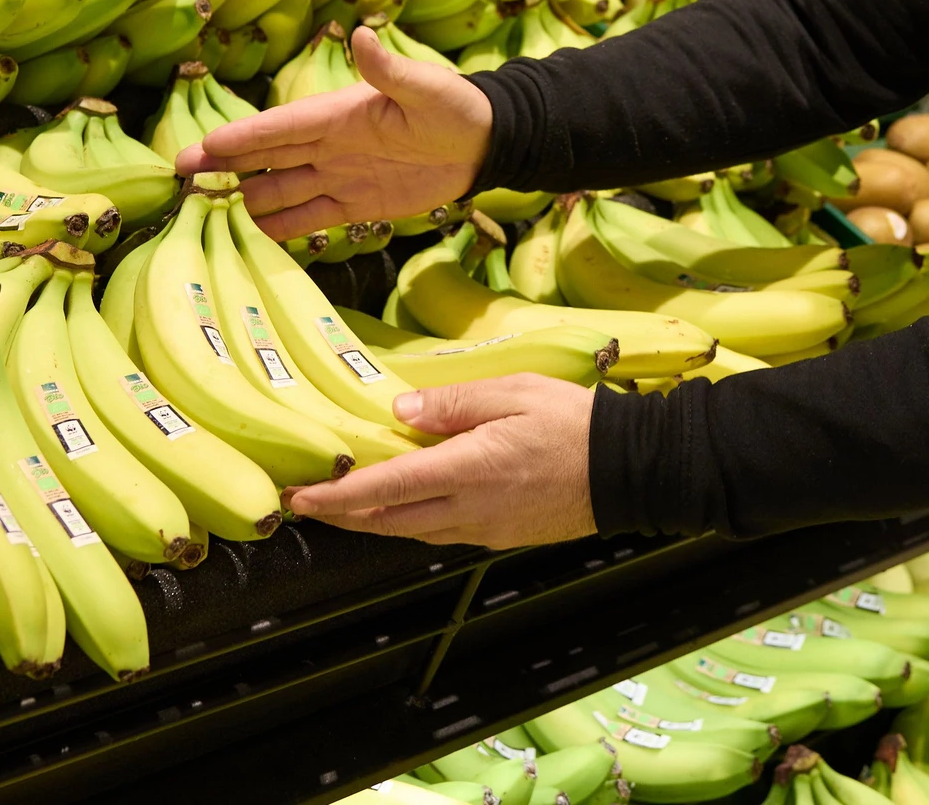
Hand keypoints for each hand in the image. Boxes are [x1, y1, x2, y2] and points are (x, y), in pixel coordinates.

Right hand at [177, 27, 493, 239]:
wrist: (486, 144)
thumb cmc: (456, 107)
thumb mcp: (425, 87)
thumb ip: (388, 69)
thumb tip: (363, 35)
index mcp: (335, 115)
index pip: (275, 131)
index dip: (236, 140)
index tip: (196, 151)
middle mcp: (328, 147)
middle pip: (264, 160)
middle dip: (223, 169)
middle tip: (179, 180)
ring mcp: (338, 177)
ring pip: (279, 192)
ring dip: (245, 203)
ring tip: (203, 217)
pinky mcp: (356, 206)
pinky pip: (309, 220)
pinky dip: (280, 231)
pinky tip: (251, 241)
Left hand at [286, 375, 596, 546]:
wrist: (629, 470)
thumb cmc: (575, 423)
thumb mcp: (513, 393)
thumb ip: (453, 402)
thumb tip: (401, 411)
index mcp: (467, 470)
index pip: (383, 489)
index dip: (335, 496)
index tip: (299, 497)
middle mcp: (468, 510)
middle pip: (386, 520)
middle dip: (340, 514)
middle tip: (305, 502)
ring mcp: (483, 529)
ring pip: (410, 532)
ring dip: (372, 521)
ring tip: (343, 504)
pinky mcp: (498, 535)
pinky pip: (439, 533)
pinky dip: (408, 522)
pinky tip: (402, 506)